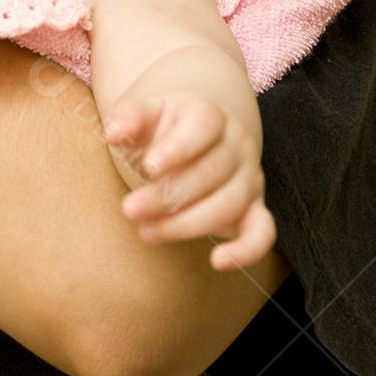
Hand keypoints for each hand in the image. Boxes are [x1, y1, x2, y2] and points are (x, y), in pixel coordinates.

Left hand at [105, 93, 275, 271]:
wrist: (193, 136)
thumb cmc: (161, 128)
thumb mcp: (143, 113)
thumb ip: (128, 118)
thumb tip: (113, 134)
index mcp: (210, 114)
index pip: (203, 126)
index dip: (177, 148)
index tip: (148, 167)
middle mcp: (237, 145)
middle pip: (210, 172)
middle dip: (167, 195)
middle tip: (130, 209)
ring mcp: (249, 178)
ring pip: (228, 204)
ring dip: (186, 224)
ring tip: (146, 232)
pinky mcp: (254, 209)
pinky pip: (262, 232)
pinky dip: (246, 250)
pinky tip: (216, 262)